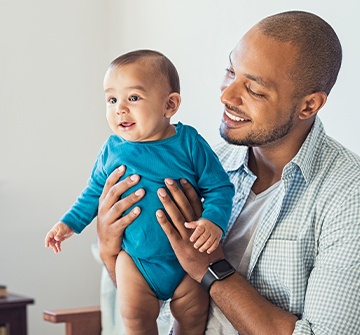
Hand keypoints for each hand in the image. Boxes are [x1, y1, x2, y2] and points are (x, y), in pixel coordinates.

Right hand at [45, 222, 73, 252]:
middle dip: (52, 246)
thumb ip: (59, 234)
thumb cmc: (66, 224)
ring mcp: (58, 236)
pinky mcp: (61, 238)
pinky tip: (59, 249)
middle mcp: (54, 234)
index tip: (47, 246)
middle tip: (55, 249)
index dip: (47, 241)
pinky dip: (58, 246)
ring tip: (57, 251)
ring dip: (55, 247)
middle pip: (51, 241)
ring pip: (54, 243)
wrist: (72, 224)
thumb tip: (56, 238)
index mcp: (53, 231)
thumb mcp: (62, 230)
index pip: (48, 237)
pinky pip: (58, 243)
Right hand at [96, 165, 143, 283]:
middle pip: (114, 193)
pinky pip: (122, 222)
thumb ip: (118, 195)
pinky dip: (130, 216)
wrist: (106, 247)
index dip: (115, 175)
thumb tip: (132, 177)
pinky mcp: (112, 231)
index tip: (124, 166)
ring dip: (130, 198)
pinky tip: (139, 210)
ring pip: (118, 207)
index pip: (108, 184)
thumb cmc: (113, 222)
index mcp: (103, 201)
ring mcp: (107, 220)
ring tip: (142, 192)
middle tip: (138, 176)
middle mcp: (103, 208)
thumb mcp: (111, 207)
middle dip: (125, 184)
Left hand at [156, 178, 223, 281]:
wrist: (210, 270)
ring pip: (177, 216)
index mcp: (202, 223)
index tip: (183, 178)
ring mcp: (187, 236)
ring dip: (168, 202)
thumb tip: (197, 210)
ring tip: (160, 191)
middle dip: (176, 191)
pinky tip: (157, 212)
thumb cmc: (208, 251)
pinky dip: (164, 221)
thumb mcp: (209, 234)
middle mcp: (195, 227)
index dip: (189, 190)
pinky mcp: (179, 245)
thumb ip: (202, 222)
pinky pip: (170, 231)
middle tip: (168, 179)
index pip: (196, 202)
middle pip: (185, 205)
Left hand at [185, 218, 222, 253]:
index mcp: (204, 225)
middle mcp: (210, 229)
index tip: (191, 240)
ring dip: (205, 246)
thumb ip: (192, 224)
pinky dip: (212, 248)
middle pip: (204, 237)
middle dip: (199, 242)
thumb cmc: (205, 224)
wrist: (217, 222)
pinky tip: (208, 251)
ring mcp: (214, 234)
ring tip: (200, 250)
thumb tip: (185, 224)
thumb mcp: (199, 222)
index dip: (195, 235)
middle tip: (195, 246)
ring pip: (210, 241)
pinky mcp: (218, 238)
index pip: (199, 230)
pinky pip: (216, 244)